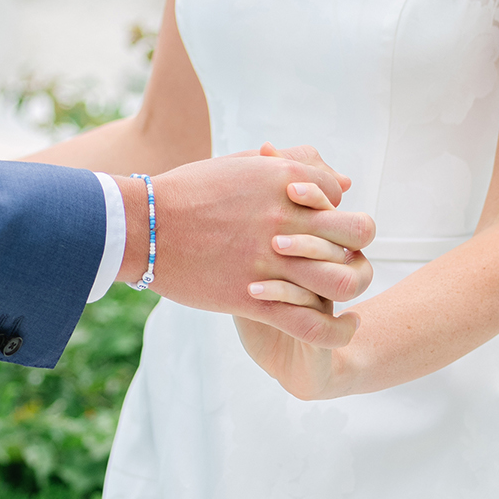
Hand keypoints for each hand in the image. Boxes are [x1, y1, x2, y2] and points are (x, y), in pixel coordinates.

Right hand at [128, 142, 373, 343]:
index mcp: (284, 180)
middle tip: (337, 258)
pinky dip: (338, 332)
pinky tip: (346, 329)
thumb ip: (295, 166)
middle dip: (356, 246)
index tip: (313, 226)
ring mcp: (272, 259)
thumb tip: (342, 181)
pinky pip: (312, 324)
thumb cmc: (186, 193)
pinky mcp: (255, 298)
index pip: (339, 196)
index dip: (331, 212)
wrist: (139, 227)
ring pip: (345, 279)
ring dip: (349, 286)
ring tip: (340, 293)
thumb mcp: (243, 166)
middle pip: (359, 232)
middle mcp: (287, 218)